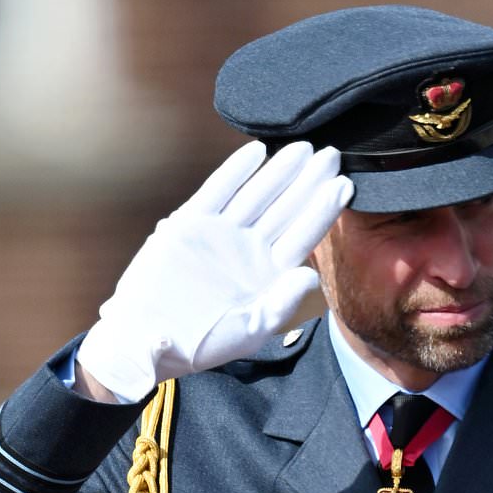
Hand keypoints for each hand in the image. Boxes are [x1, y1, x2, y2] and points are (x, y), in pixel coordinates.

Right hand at [77, 141, 352, 401]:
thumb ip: (282, 304)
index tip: (345, 185)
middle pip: (286, 207)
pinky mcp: (190, 224)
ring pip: (257, 194)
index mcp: (269, 273)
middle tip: (332, 154)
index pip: (304, 234)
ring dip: (279, 171)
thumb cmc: (201, 343)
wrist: (148, 339)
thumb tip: (311, 276)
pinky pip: (217, 191)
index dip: (324, 209)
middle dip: (309, 180)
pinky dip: (235, 171)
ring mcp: (222, 234)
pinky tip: (256, 152)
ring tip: (303, 148)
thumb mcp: (249, 329)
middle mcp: (250, 248)